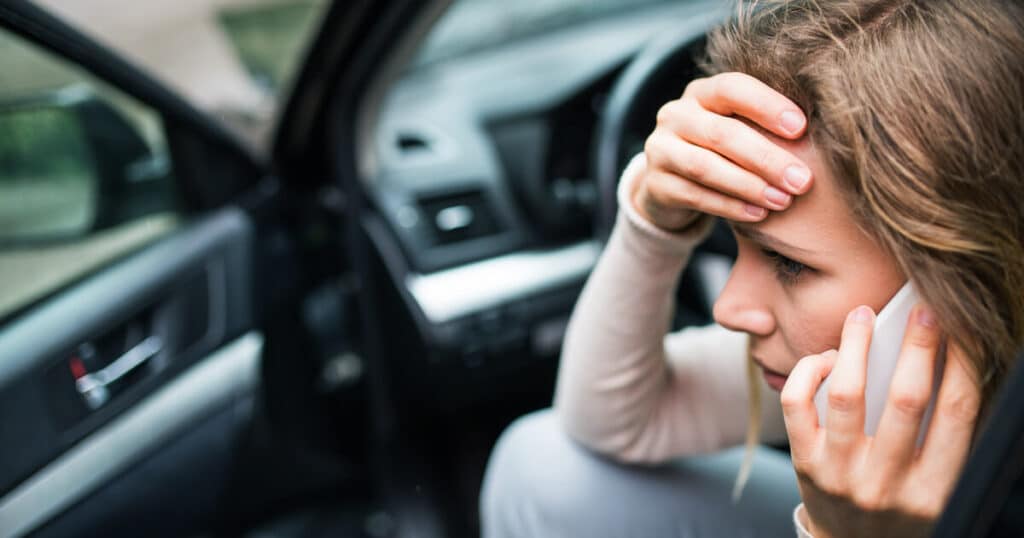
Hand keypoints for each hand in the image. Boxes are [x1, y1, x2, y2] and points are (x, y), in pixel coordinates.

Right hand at [633, 72, 813, 230]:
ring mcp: (660, 149)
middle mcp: (675, 115)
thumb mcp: (739, 129)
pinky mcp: (656, 184)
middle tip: (802, 180)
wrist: (671, 184)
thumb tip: (820, 135)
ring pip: (705, 167)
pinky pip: (695, 195)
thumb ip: (764, 127)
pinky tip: (758, 214)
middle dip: (766, 158)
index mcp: (702, 93)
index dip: (767, 105)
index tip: (802, 128)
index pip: (732, 88)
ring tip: (783, 200)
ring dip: (749, 185)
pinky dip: (730, 206)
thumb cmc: (722, 152)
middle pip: (721, 133)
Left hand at [781, 305, 981, 537]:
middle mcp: (888, 484)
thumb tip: (940, 359)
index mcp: (935, 489)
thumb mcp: (934, 482)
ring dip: (856, 345)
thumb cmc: (899, 503)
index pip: (958, 413)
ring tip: (862, 315)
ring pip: (847, 394)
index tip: (961, 328)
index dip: (964, 363)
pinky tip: (826, 358)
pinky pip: (797, 404)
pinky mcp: (805, 464)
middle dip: (918, 346)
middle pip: (907, 399)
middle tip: (922, 309)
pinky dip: (809, 370)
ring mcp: (842, 475)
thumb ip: (941, 434)